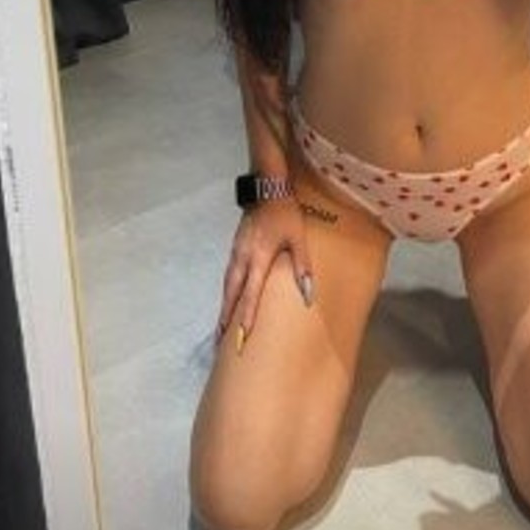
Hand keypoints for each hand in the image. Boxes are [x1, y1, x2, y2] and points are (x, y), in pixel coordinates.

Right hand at [218, 198, 312, 352]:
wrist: (267, 187)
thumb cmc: (286, 213)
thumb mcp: (298, 238)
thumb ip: (302, 266)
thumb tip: (308, 294)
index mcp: (258, 258)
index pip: (251, 293)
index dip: (246, 316)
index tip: (241, 336)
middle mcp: (242, 258)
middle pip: (231, 294)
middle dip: (226, 319)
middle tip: (220, 343)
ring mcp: (236, 252)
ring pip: (227, 286)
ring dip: (223, 307)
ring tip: (220, 329)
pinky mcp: (235, 247)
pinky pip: (228, 276)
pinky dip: (227, 293)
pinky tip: (228, 301)